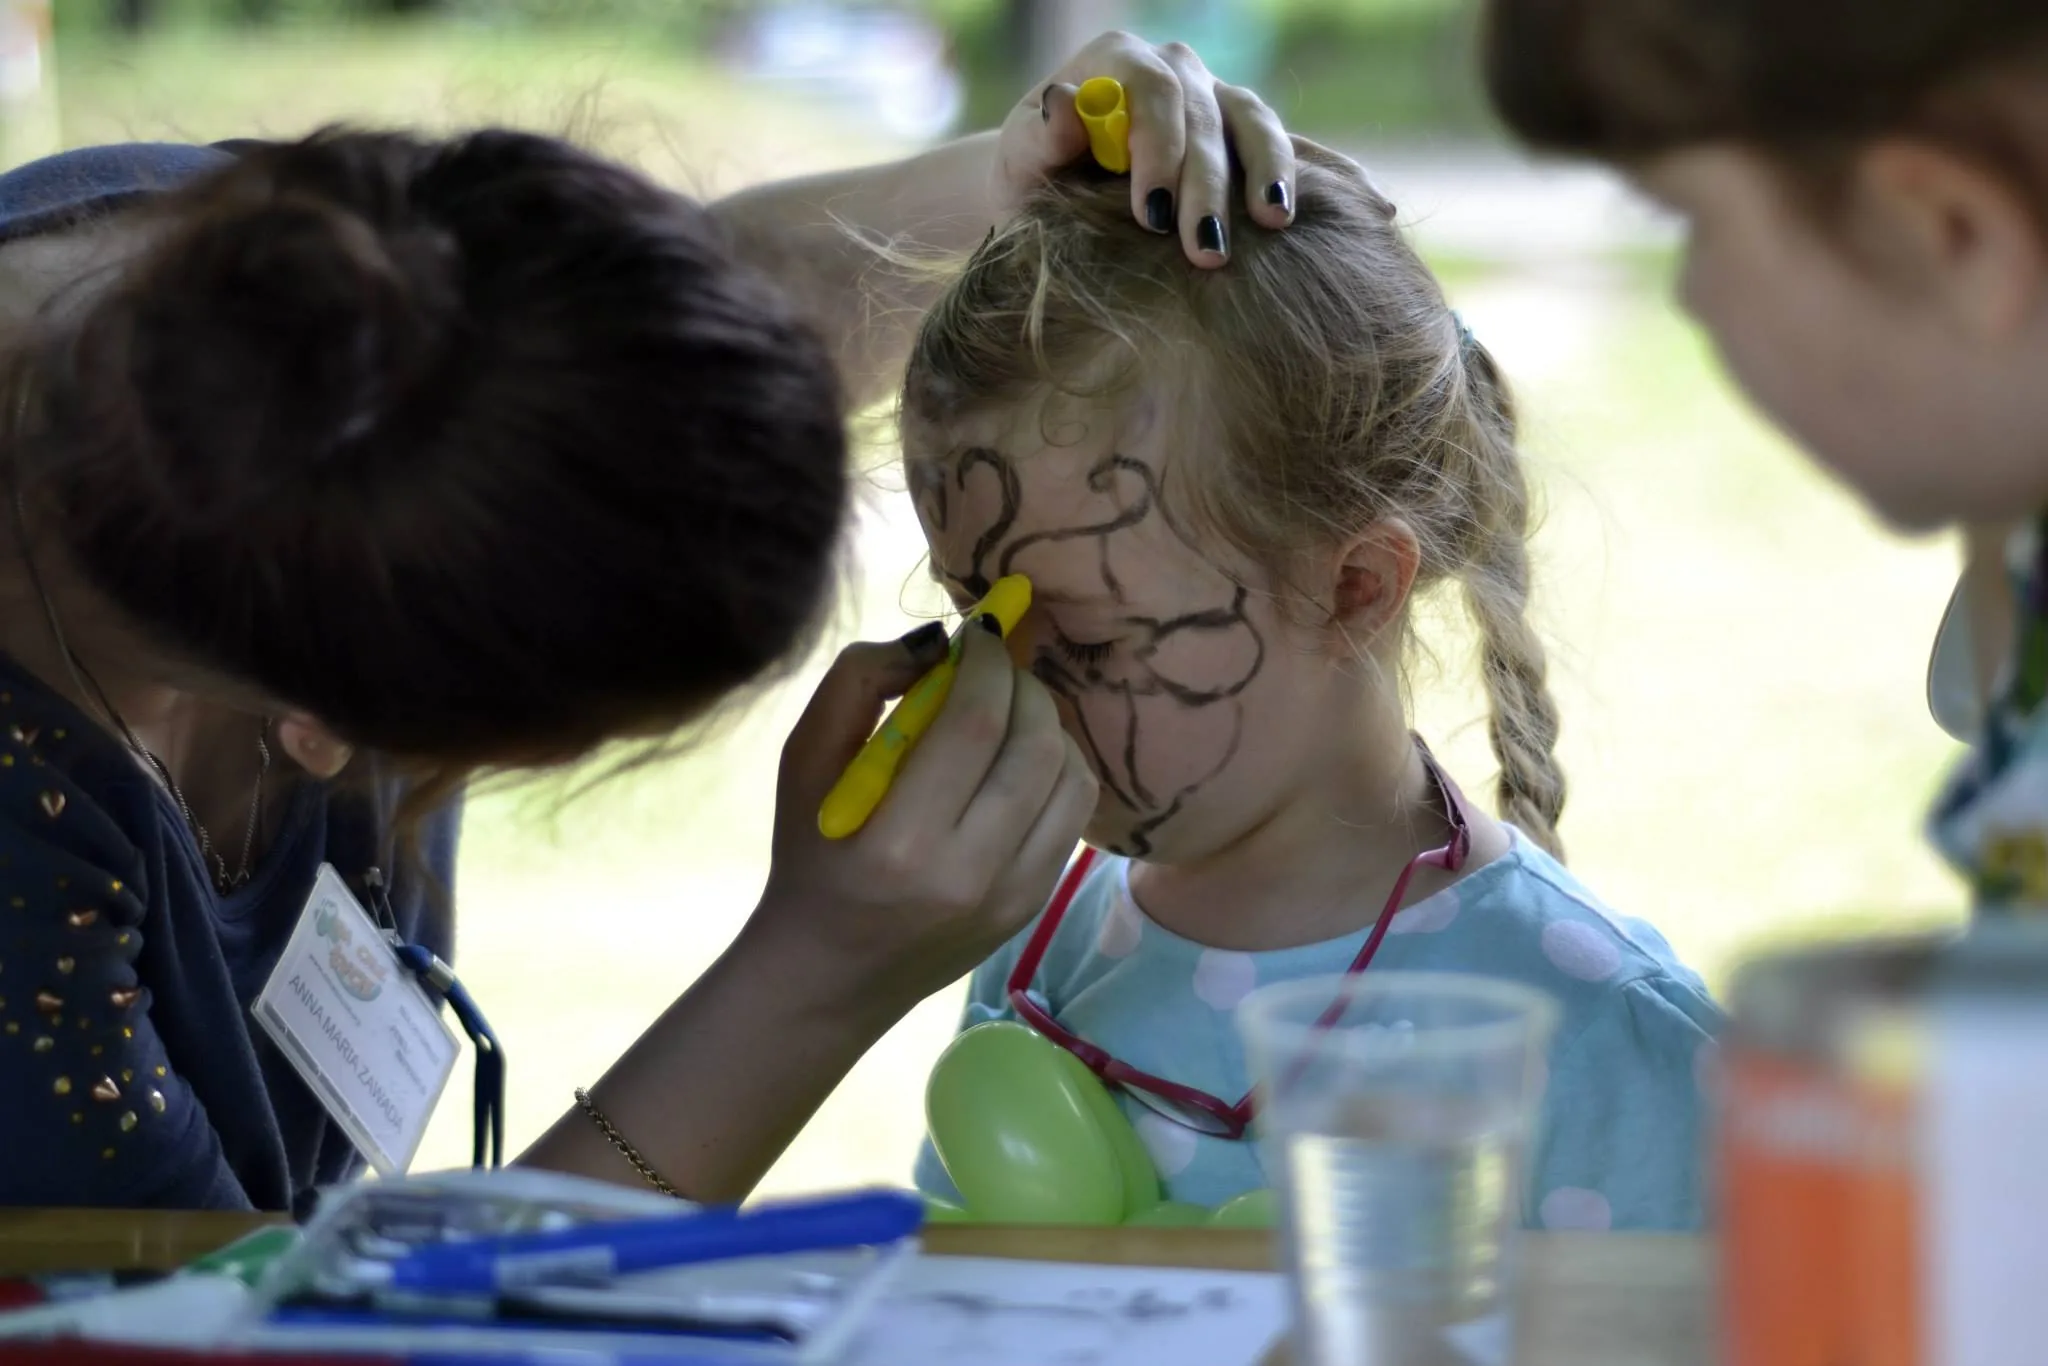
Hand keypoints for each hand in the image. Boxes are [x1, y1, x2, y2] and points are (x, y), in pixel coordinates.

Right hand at [753, 624, 1097, 1011]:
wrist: (830, 974)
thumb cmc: (810, 856)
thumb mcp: (802, 763)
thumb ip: (856, 685)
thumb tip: (934, 642)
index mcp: (901, 842)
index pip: (975, 725)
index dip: (986, 664)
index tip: (976, 636)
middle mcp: (969, 874)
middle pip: (1036, 746)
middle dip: (1023, 686)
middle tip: (993, 669)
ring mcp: (1014, 897)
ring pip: (1072, 778)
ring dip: (1048, 726)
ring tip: (1010, 713)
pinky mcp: (1036, 906)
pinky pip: (1074, 815)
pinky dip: (1058, 770)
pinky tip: (1020, 761)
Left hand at [994, 32, 1294, 267]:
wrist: (1056, 189)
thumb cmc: (1034, 174)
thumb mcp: (1019, 160)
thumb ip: (1037, 135)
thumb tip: (1065, 104)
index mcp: (1115, 60)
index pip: (1150, 89)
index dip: (1159, 147)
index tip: (1153, 214)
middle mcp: (1170, 66)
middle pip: (1201, 114)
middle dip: (1205, 185)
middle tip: (1205, 250)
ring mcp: (1209, 94)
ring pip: (1248, 119)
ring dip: (1261, 171)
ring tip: (1270, 221)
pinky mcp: (1236, 128)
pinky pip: (1267, 140)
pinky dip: (1279, 173)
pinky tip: (1282, 216)